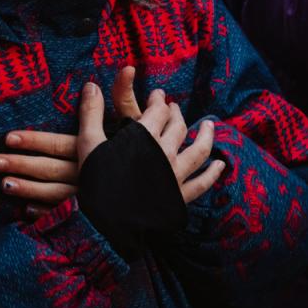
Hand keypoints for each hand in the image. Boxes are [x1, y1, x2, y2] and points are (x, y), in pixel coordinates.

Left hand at [0, 66, 144, 212]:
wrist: (168, 196)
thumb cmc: (151, 156)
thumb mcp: (140, 125)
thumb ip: (126, 96)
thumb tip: (126, 67)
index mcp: (96, 152)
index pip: (59, 144)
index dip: (33, 140)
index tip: (9, 138)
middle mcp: (90, 176)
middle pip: (50, 170)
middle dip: (22, 165)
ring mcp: (91, 199)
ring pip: (54, 195)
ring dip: (28, 190)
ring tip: (4, 185)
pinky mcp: (94, 215)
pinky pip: (65, 214)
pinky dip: (46, 212)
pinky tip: (27, 209)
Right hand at [77, 78, 223, 204]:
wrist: (108, 223)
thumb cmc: (96, 182)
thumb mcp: (89, 143)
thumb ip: (91, 113)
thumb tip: (91, 84)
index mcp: (144, 137)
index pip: (158, 111)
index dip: (158, 100)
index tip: (157, 95)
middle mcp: (165, 153)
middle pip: (178, 127)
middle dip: (176, 114)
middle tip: (174, 107)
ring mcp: (176, 175)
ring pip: (198, 150)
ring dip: (205, 136)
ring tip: (209, 126)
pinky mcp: (180, 197)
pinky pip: (201, 183)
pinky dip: (212, 173)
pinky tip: (219, 165)